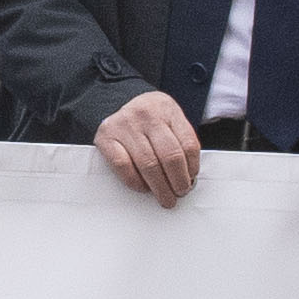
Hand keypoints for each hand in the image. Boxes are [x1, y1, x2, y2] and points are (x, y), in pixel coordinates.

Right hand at [94, 88, 201, 206]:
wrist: (117, 102)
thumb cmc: (148, 119)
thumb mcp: (169, 120)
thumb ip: (180, 142)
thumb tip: (187, 177)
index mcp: (168, 109)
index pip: (188, 145)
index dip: (192, 168)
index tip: (190, 181)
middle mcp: (146, 114)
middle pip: (170, 156)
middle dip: (178, 182)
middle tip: (179, 194)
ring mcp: (124, 125)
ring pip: (148, 164)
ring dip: (159, 187)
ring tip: (165, 197)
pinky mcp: (106, 137)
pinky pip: (124, 167)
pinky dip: (136, 182)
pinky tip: (143, 187)